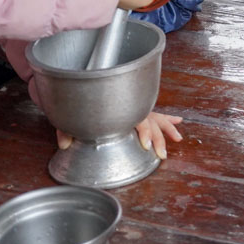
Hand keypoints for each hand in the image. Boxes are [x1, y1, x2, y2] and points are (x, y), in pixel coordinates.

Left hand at [56, 111, 183, 159]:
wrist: (77, 89)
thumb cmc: (76, 104)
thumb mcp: (69, 117)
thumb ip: (66, 129)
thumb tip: (65, 144)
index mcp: (119, 109)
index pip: (136, 118)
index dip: (143, 131)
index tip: (146, 145)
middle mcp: (130, 107)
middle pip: (150, 120)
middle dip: (158, 138)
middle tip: (161, 153)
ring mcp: (134, 108)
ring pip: (156, 117)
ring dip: (167, 128)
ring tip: (178, 138)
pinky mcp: (135, 110)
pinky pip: (155, 114)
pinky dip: (167, 119)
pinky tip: (178, 121)